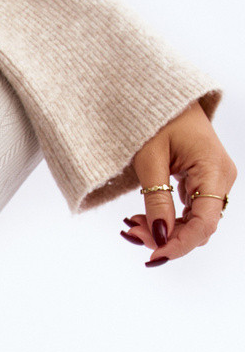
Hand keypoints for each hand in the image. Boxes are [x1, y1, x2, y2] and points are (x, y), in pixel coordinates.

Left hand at [121, 100, 235, 265]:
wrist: (162, 95)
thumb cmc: (155, 117)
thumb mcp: (149, 160)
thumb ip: (156, 201)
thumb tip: (161, 236)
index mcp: (213, 171)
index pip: (203, 223)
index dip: (179, 245)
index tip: (153, 256)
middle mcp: (220, 179)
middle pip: (199, 227)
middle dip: (166, 238)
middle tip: (131, 232)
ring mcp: (214, 181)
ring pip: (193, 223)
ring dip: (164, 231)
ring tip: (132, 224)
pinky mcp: (203, 182)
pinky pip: (189, 212)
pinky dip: (166, 219)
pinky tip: (142, 218)